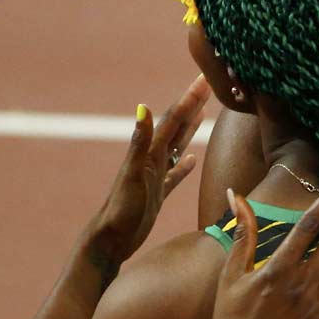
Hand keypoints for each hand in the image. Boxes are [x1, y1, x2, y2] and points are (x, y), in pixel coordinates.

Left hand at [87, 74, 210, 267]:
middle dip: (192, 105)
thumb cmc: (121, 209)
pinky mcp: (157, 193)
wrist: (110, 240)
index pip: (174, 119)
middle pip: (177, 126)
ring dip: (189, 128)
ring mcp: (155, 175)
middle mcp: (153, 159)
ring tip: (202, 112)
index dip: (190, 98)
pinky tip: (191, 160)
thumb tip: (143, 108)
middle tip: (208, 86)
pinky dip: (184, 165)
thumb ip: (139, 142)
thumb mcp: (132, 174)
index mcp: (150, 152)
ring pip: (177, 146)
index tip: (204, 79)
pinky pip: (175, 174)